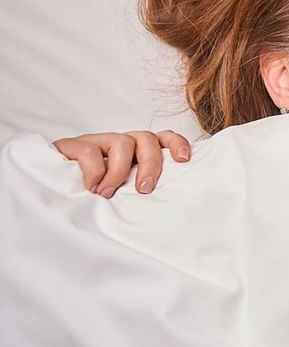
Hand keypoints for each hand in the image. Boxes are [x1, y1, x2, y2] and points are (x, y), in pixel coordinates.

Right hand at [52, 130, 191, 197]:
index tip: (184, 160)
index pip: (162, 138)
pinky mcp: (71, 146)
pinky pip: (90, 151)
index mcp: (135, 153)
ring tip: (107, 193)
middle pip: (146, 138)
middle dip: (151, 164)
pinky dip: (95, 173)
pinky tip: (90, 188)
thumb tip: (167, 208)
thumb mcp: (121, 193)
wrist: (46, 190)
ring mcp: (95, 142)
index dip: (176, 144)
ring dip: (120, 172)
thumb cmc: (90, 197)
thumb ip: (138, 191)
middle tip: (145, 190)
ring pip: (122, 142)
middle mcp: (118, 143)